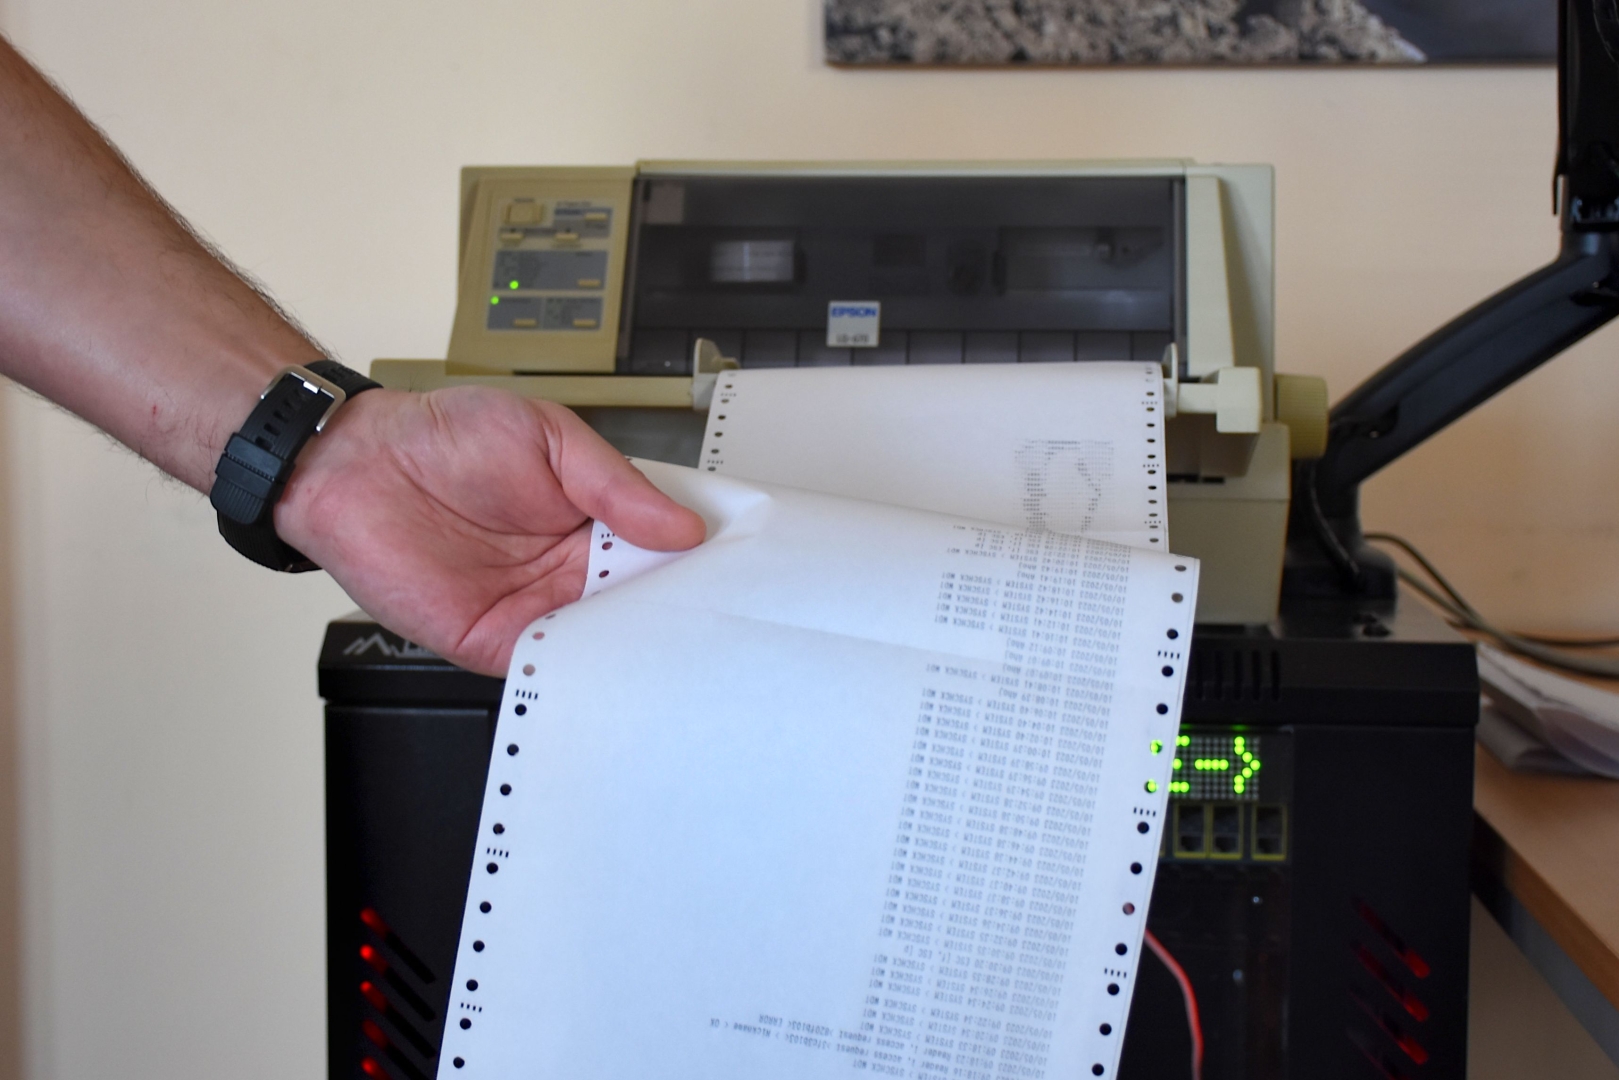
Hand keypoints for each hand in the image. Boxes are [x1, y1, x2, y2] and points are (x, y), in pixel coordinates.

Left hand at [274, 386, 705, 675]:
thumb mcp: (549, 434)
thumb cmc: (443, 435)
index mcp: (594, 520)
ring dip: (636, 652)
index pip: (662, 554)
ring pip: (603, 645)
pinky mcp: (493, 641)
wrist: (356, 462)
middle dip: (678, 619)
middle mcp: (570, 570)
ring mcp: (535, 609)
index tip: (737, 578)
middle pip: (642, 606)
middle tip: (721, 627)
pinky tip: (611, 672)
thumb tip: (682, 527)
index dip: (697, 567)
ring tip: (681, 658)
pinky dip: (579, 675)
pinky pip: (547, 668)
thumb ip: (615, 485)